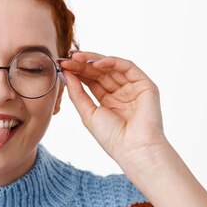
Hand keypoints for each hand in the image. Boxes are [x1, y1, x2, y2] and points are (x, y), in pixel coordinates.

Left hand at [59, 51, 169, 172]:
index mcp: (108, 101)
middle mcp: (121, 92)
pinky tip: (96, 63)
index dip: (77, 71)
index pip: (91, 80)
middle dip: (83, 64)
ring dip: (94, 60)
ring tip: (77, 58)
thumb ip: (77, 93)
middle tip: (67, 58)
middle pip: (100, 72)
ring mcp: (133, 88)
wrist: (134, 149)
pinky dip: (112, 62)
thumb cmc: (112, 137)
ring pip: (112, 67)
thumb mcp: (88, 113)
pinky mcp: (145, 85)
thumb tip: (66, 73)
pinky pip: (128, 67)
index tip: (61, 64)